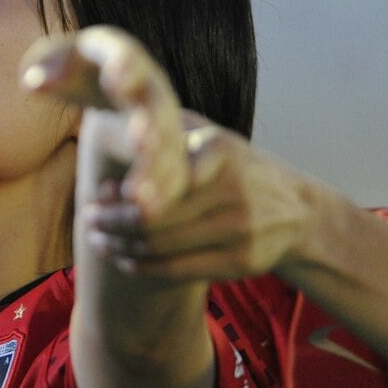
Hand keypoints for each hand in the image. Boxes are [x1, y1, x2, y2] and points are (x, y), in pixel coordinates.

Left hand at [23, 25, 314, 281]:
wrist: (298, 212)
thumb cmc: (239, 169)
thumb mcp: (215, 139)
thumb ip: (172, 129)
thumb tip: (116, 118)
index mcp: (219, 151)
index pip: (159, 177)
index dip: (121, 192)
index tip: (98, 192)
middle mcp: (232, 190)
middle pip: (154, 216)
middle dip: (112, 221)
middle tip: (88, 219)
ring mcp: (239, 229)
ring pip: (162, 246)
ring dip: (121, 246)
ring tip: (99, 240)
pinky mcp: (241, 261)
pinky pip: (179, 269)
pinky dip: (144, 266)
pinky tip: (126, 259)